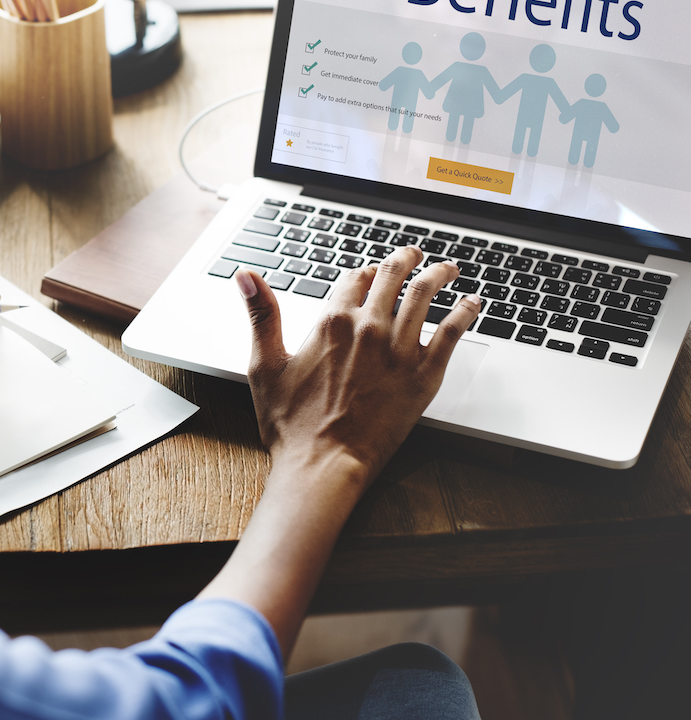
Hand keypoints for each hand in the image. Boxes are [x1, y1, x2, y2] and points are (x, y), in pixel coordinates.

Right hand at [237, 246, 482, 488]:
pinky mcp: (423, 375)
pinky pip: (452, 332)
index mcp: (331, 322)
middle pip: (392, 276)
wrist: (323, 464)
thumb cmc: (291, 424)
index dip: (363, 272)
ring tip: (448, 268)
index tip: (369, 273)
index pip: (354, 278)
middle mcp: (368, 328)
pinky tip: (472, 303)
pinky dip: (465, 312)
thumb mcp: (264, 365)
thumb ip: (261, 315)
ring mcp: (399, 350)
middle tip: (415, 255)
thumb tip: (246, 276)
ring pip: (425, 294)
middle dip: (406, 259)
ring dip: (439, 274)